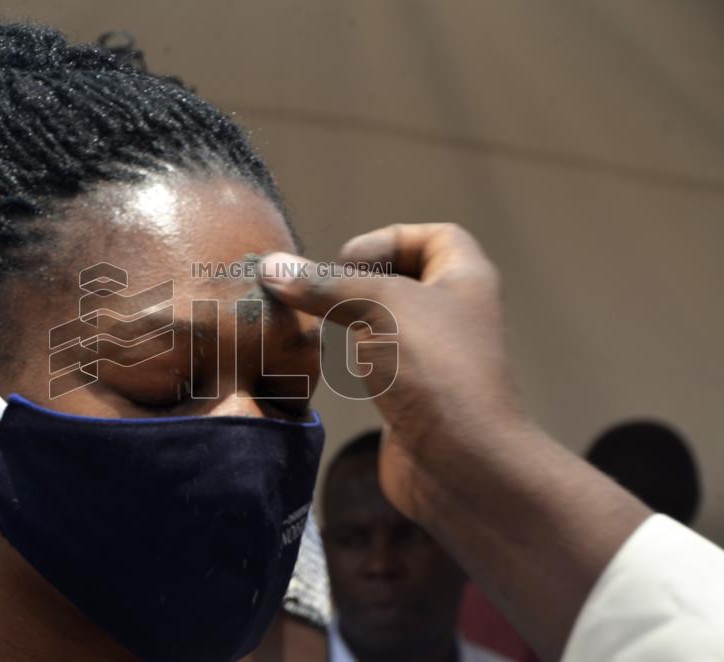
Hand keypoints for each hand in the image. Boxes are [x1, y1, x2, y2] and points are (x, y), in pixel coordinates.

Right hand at [259, 223, 526, 518]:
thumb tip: (270, 266)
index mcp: (464, 278)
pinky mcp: (411, 393)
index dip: (387, 240)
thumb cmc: (432, 368)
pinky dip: (349, 354)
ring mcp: (432, 356)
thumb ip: (324, 285)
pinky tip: (322, 360)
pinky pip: (376, 359)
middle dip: (358, 278)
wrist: (461, 463)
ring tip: (313, 323)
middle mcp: (453, 313)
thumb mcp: (378, 307)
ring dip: (348, 317)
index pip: (432, 237)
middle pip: (401, 277)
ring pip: (384, 321)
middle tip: (325, 293)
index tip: (349, 262)